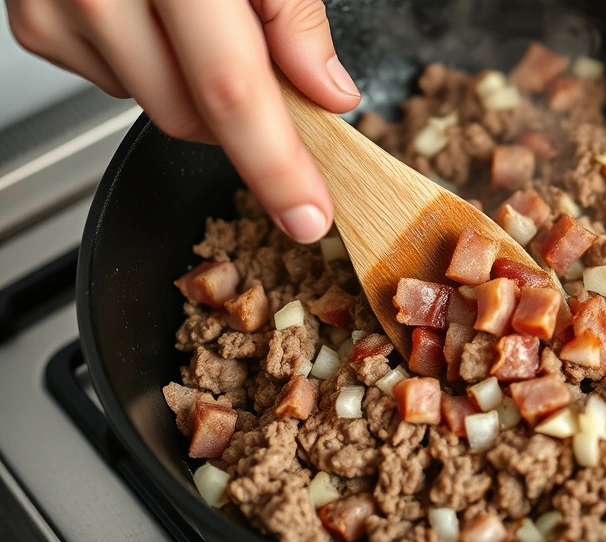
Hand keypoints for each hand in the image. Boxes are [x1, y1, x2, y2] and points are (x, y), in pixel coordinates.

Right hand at [6, 0, 360, 242]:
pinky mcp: (36, 26)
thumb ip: (293, 14)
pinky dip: (153, 67)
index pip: (232, 92)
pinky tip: (157, 20)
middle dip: (247, 122)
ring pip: (156, 108)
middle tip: (278, 85)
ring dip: (198, 88)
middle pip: (194, 117)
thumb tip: (327, 91)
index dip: (276, 166)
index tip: (308, 216)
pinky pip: (117, 84)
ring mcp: (57, 10)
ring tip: (202, 19)